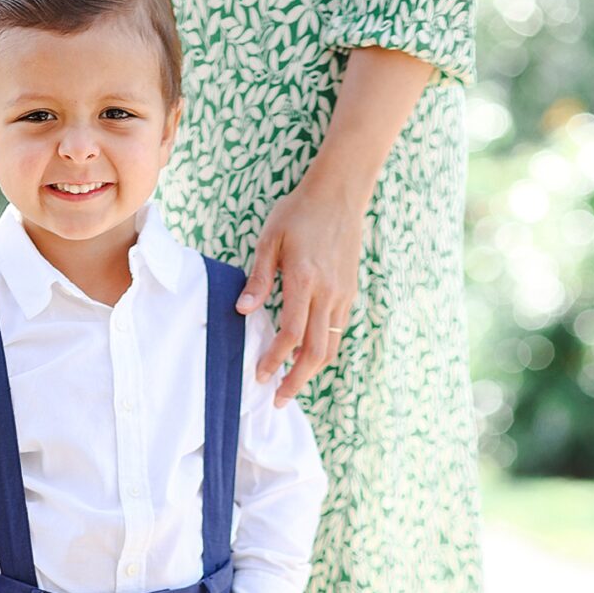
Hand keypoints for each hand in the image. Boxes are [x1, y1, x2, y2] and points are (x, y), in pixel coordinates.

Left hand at [238, 175, 362, 406]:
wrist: (339, 193)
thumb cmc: (298, 213)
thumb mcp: (269, 240)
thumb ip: (258, 278)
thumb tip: (244, 311)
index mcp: (304, 281)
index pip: (291, 334)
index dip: (275, 360)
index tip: (260, 376)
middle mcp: (327, 293)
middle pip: (316, 351)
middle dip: (296, 380)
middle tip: (279, 399)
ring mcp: (342, 294)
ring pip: (331, 345)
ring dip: (311, 371)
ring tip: (292, 385)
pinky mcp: (349, 292)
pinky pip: (337, 330)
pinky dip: (323, 350)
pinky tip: (306, 357)